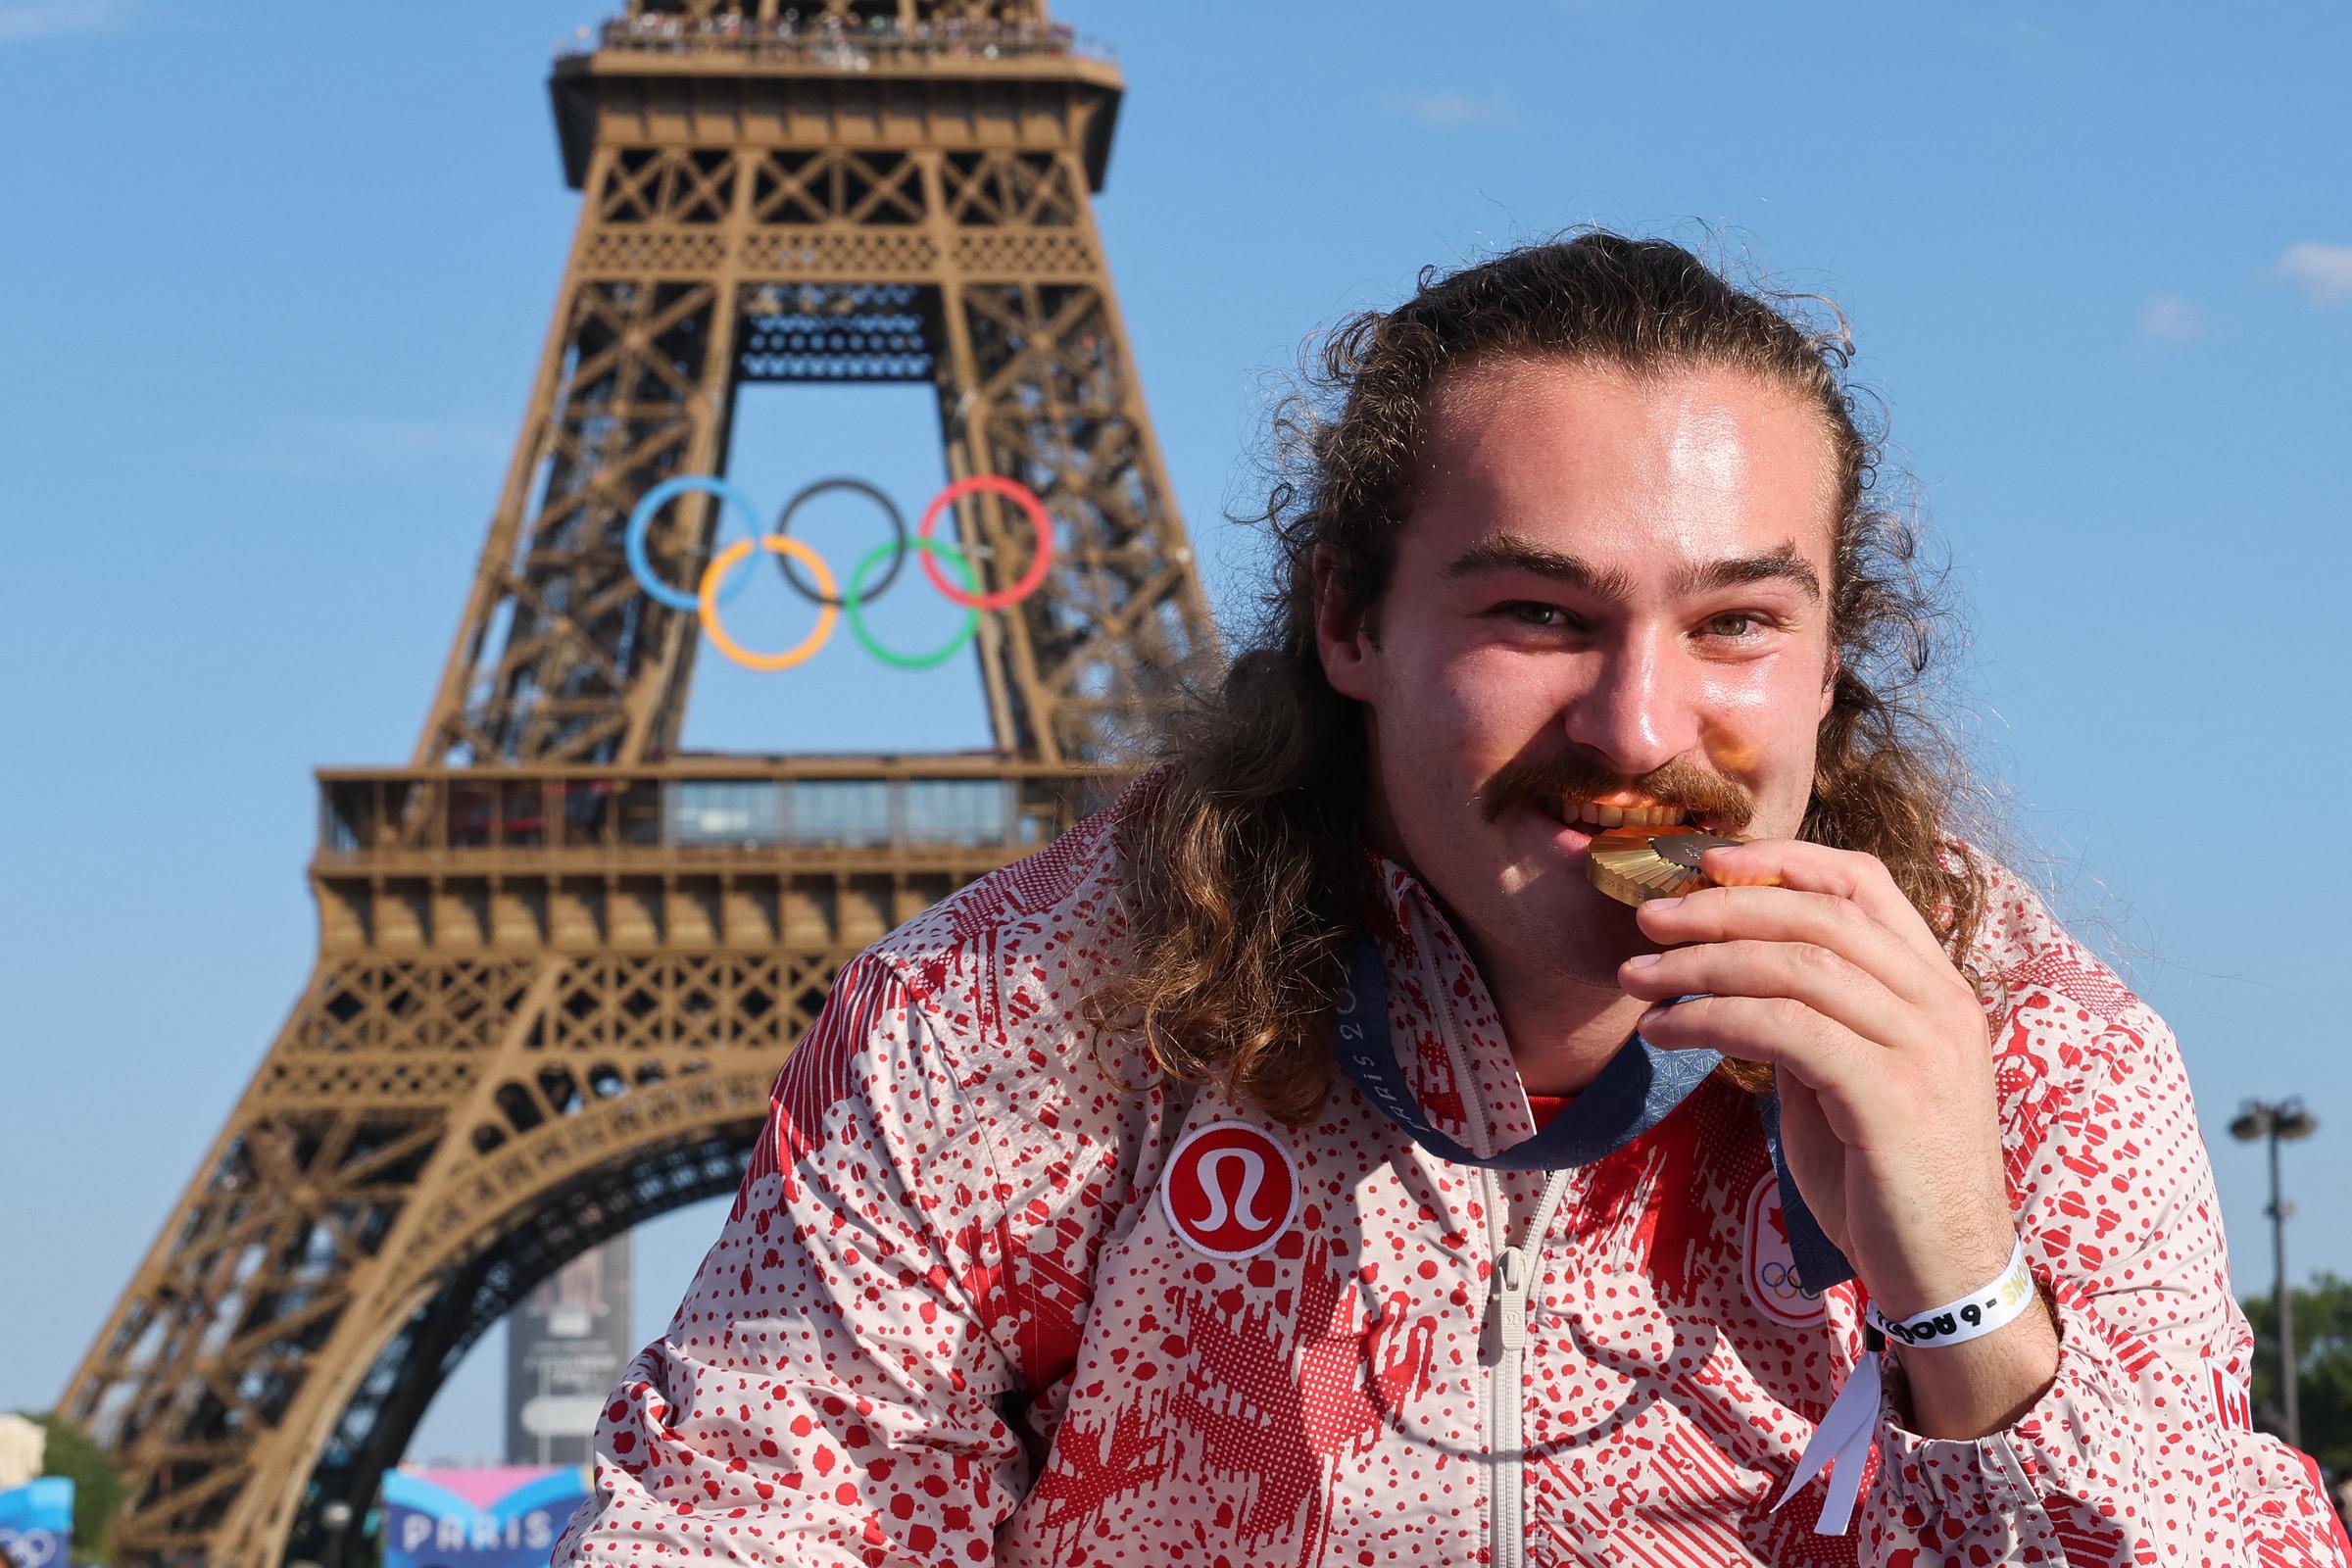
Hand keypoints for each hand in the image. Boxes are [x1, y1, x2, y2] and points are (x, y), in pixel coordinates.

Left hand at [1614, 838, 2013, 1315]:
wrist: (1946, 1276)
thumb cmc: (1885, 1180)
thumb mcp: (1849, 1078)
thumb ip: (1812, 1018)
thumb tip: (1733, 972)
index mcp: (1935, 988)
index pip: (1862, 884)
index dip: (1781, 861)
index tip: (1704, 865)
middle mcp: (1939, 1004)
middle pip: (1817, 916)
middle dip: (1720, 908)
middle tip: (1647, 920)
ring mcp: (1922, 1047)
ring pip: (1795, 966)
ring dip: (1701, 964)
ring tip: (1636, 979)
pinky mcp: (1890, 1095)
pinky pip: (1785, 1029)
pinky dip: (1712, 1018)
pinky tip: (1665, 1032)